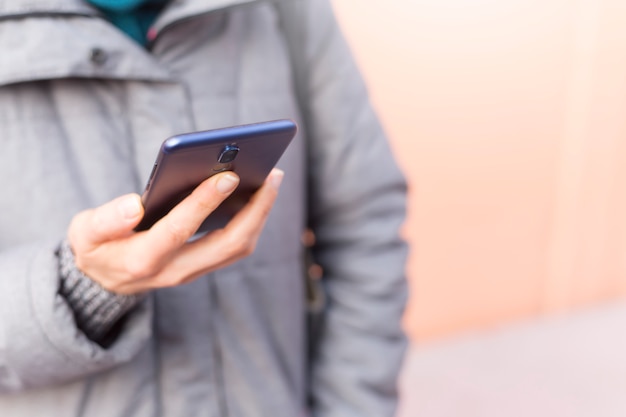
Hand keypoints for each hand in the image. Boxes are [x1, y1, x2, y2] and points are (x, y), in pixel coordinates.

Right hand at [67, 169, 283, 293]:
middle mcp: (176, 270)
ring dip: (260, 213)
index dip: (204, 202)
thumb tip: (135, 205)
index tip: (229, 176)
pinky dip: (253, 219)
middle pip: (228, 244)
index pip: (179, 230)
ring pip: (239, 247)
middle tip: (272, 174)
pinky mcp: (204, 264)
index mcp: (143, 259)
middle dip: (255, 209)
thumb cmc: (96, 248)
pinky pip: (236, 245)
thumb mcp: (85, 233)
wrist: (105, 281)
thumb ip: (106, 220)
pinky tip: (260, 193)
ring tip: (272, 178)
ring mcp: (194, 270)